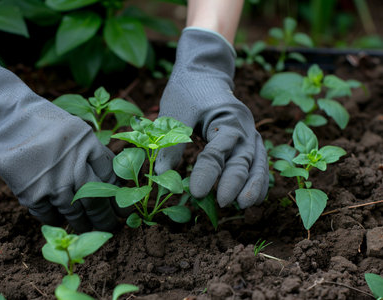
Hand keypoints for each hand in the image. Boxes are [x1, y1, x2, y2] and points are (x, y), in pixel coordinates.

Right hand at [0, 63, 120, 231]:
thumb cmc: (43, 122)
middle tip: (112, 226)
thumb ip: (93, 151)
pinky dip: (56, 220)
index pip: (110, 177)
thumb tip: (110, 180)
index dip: (117, 195)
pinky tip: (60, 219)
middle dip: (105, 217)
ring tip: (88, 229)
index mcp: (88, 145)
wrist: (5, 119)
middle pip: (97, 199)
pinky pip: (50, 215)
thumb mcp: (76, 128)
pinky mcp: (32, 194)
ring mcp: (53, 182)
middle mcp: (73, 165)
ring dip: (83, 223)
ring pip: (75, 212)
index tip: (120, 207)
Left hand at [155, 28, 268, 207]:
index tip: (196, 193)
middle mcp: (244, 127)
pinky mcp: (249, 140)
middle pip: (244, 158)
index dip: (207, 173)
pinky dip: (258, 180)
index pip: (218, 150)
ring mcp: (250, 133)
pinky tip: (252, 198)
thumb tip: (162, 175)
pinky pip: (259, 162)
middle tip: (223, 203)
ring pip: (258, 163)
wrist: (204, 72)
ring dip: (253, 185)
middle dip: (235, 183)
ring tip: (244, 207)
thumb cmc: (188, 90)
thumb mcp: (176, 110)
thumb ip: (171, 141)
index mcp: (226, 117)